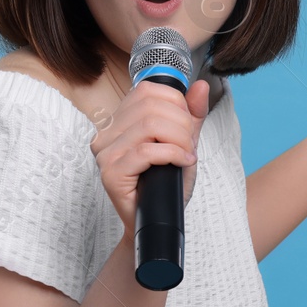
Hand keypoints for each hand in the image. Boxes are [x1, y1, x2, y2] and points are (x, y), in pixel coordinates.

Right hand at [91, 77, 211, 239]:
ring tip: (186, 156)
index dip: (177, 103)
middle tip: (189, 146)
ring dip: (179, 140)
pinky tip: (182, 163)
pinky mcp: (110, 172)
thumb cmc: (166, 184)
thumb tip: (200, 85)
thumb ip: (191, 115)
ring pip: (149, 125)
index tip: (187, 127)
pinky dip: (172, 154)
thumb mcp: (184, 143)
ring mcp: (105, 153)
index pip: (148, 90)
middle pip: (151, 106)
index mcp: (119, 121)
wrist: (157, 221)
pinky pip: (146, 151)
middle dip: (182, 123)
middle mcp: (106, 133)